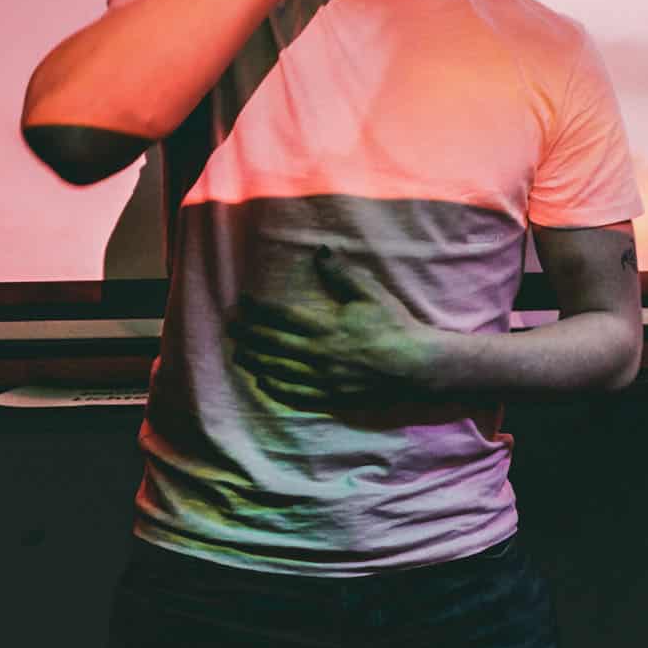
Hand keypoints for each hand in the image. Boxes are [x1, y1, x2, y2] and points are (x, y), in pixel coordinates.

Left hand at [229, 248, 436, 409]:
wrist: (416, 365)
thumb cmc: (395, 326)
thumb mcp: (371, 294)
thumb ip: (342, 275)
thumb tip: (320, 252)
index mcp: (326, 326)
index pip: (281, 316)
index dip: (258, 308)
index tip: (243, 302)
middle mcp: (318, 353)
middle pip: (273, 344)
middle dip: (248, 335)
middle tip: (231, 328)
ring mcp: (322, 378)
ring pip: (278, 370)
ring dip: (255, 361)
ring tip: (240, 354)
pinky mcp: (330, 396)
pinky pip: (294, 395)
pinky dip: (275, 388)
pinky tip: (264, 382)